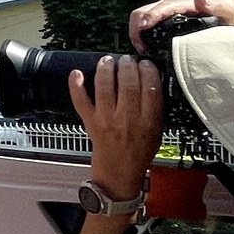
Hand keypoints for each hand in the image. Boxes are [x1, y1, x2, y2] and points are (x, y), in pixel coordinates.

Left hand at [66, 54, 163, 196]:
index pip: (150, 87)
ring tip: (108, 60)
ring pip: (105, 86)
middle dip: (128, 65)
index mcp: (149, 121)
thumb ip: (155, 108)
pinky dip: (76, 86)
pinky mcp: (90, 122)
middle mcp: (127, 118)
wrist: (119, 174)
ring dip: (105, 69)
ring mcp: (106, 119)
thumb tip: (151, 80)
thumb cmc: (139, 152)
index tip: (145, 63)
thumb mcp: (157, 131)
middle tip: (127, 59)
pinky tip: (77, 73)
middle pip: (128, 83)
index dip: (147, 70)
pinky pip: (80, 101)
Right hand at [125, 0, 233, 51]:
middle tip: (139, 46)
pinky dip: (142, 32)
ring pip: (145, 15)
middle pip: (146, 10)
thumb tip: (200, 1)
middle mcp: (176, 5)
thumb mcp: (231, 11)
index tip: (142, 29)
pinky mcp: (173, 18)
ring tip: (141, 48)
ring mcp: (173, 11)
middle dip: (137, 26)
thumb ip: (218, 7)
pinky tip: (146, 45)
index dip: (149, 17)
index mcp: (187, 4)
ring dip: (137, 30)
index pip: (162, 8)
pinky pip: (152, 22)